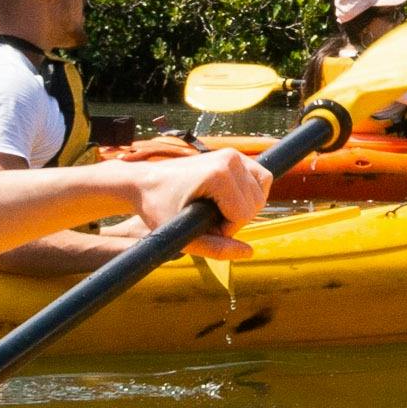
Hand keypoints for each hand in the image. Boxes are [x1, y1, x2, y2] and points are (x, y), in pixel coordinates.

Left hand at [112, 145, 271, 257]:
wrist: (145, 182)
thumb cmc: (158, 208)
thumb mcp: (184, 236)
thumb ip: (217, 249)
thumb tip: (249, 253)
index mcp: (219, 175)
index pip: (244, 215)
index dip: (226, 230)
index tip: (200, 225)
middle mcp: (230, 159)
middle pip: (255, 203)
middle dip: (235, 219)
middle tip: (206, 219)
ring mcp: (233, 154)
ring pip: (260, 193)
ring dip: (243, 208)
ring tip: (216, 210)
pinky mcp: (235, 155)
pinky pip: (261, 178)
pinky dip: (251, 194)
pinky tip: (231, 201)